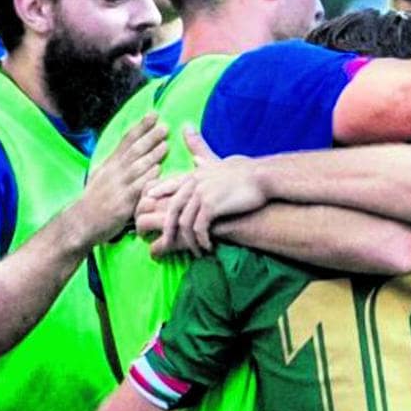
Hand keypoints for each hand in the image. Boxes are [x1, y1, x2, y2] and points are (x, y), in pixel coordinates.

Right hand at [74, 114, 167, 245]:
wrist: (81, 222)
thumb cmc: (95, 199)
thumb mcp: (102, 175)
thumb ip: (117, 163)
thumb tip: (131, 149)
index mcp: (111, 163)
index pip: (127, 140)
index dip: (141, 126)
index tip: (153, 114)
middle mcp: (115, 172)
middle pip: (134, 150)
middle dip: (149, 137)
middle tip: (164, 126)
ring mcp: (118, 187)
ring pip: (137, 167)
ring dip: (152, 155)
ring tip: (165, 145)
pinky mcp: (123, 203)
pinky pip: (137, 188)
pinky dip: (147, 178)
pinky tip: (158, 171)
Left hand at [138, 127, 267, 256]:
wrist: (264, 177)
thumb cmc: (247, 171)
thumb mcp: (221, 163)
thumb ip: (205, 162)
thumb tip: (196, 159)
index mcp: (195, 173)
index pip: (169, 185)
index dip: (157, 197)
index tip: (146, 208)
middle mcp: (194, 182)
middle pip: (172, 209)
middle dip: (167, 229)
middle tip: (166, 244)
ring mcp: (201, 193)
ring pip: (184, 223)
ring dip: (189, 241)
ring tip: (196, 251)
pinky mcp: (211, 205)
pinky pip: (199, 228)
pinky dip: (202, 241)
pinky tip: (208, 247)